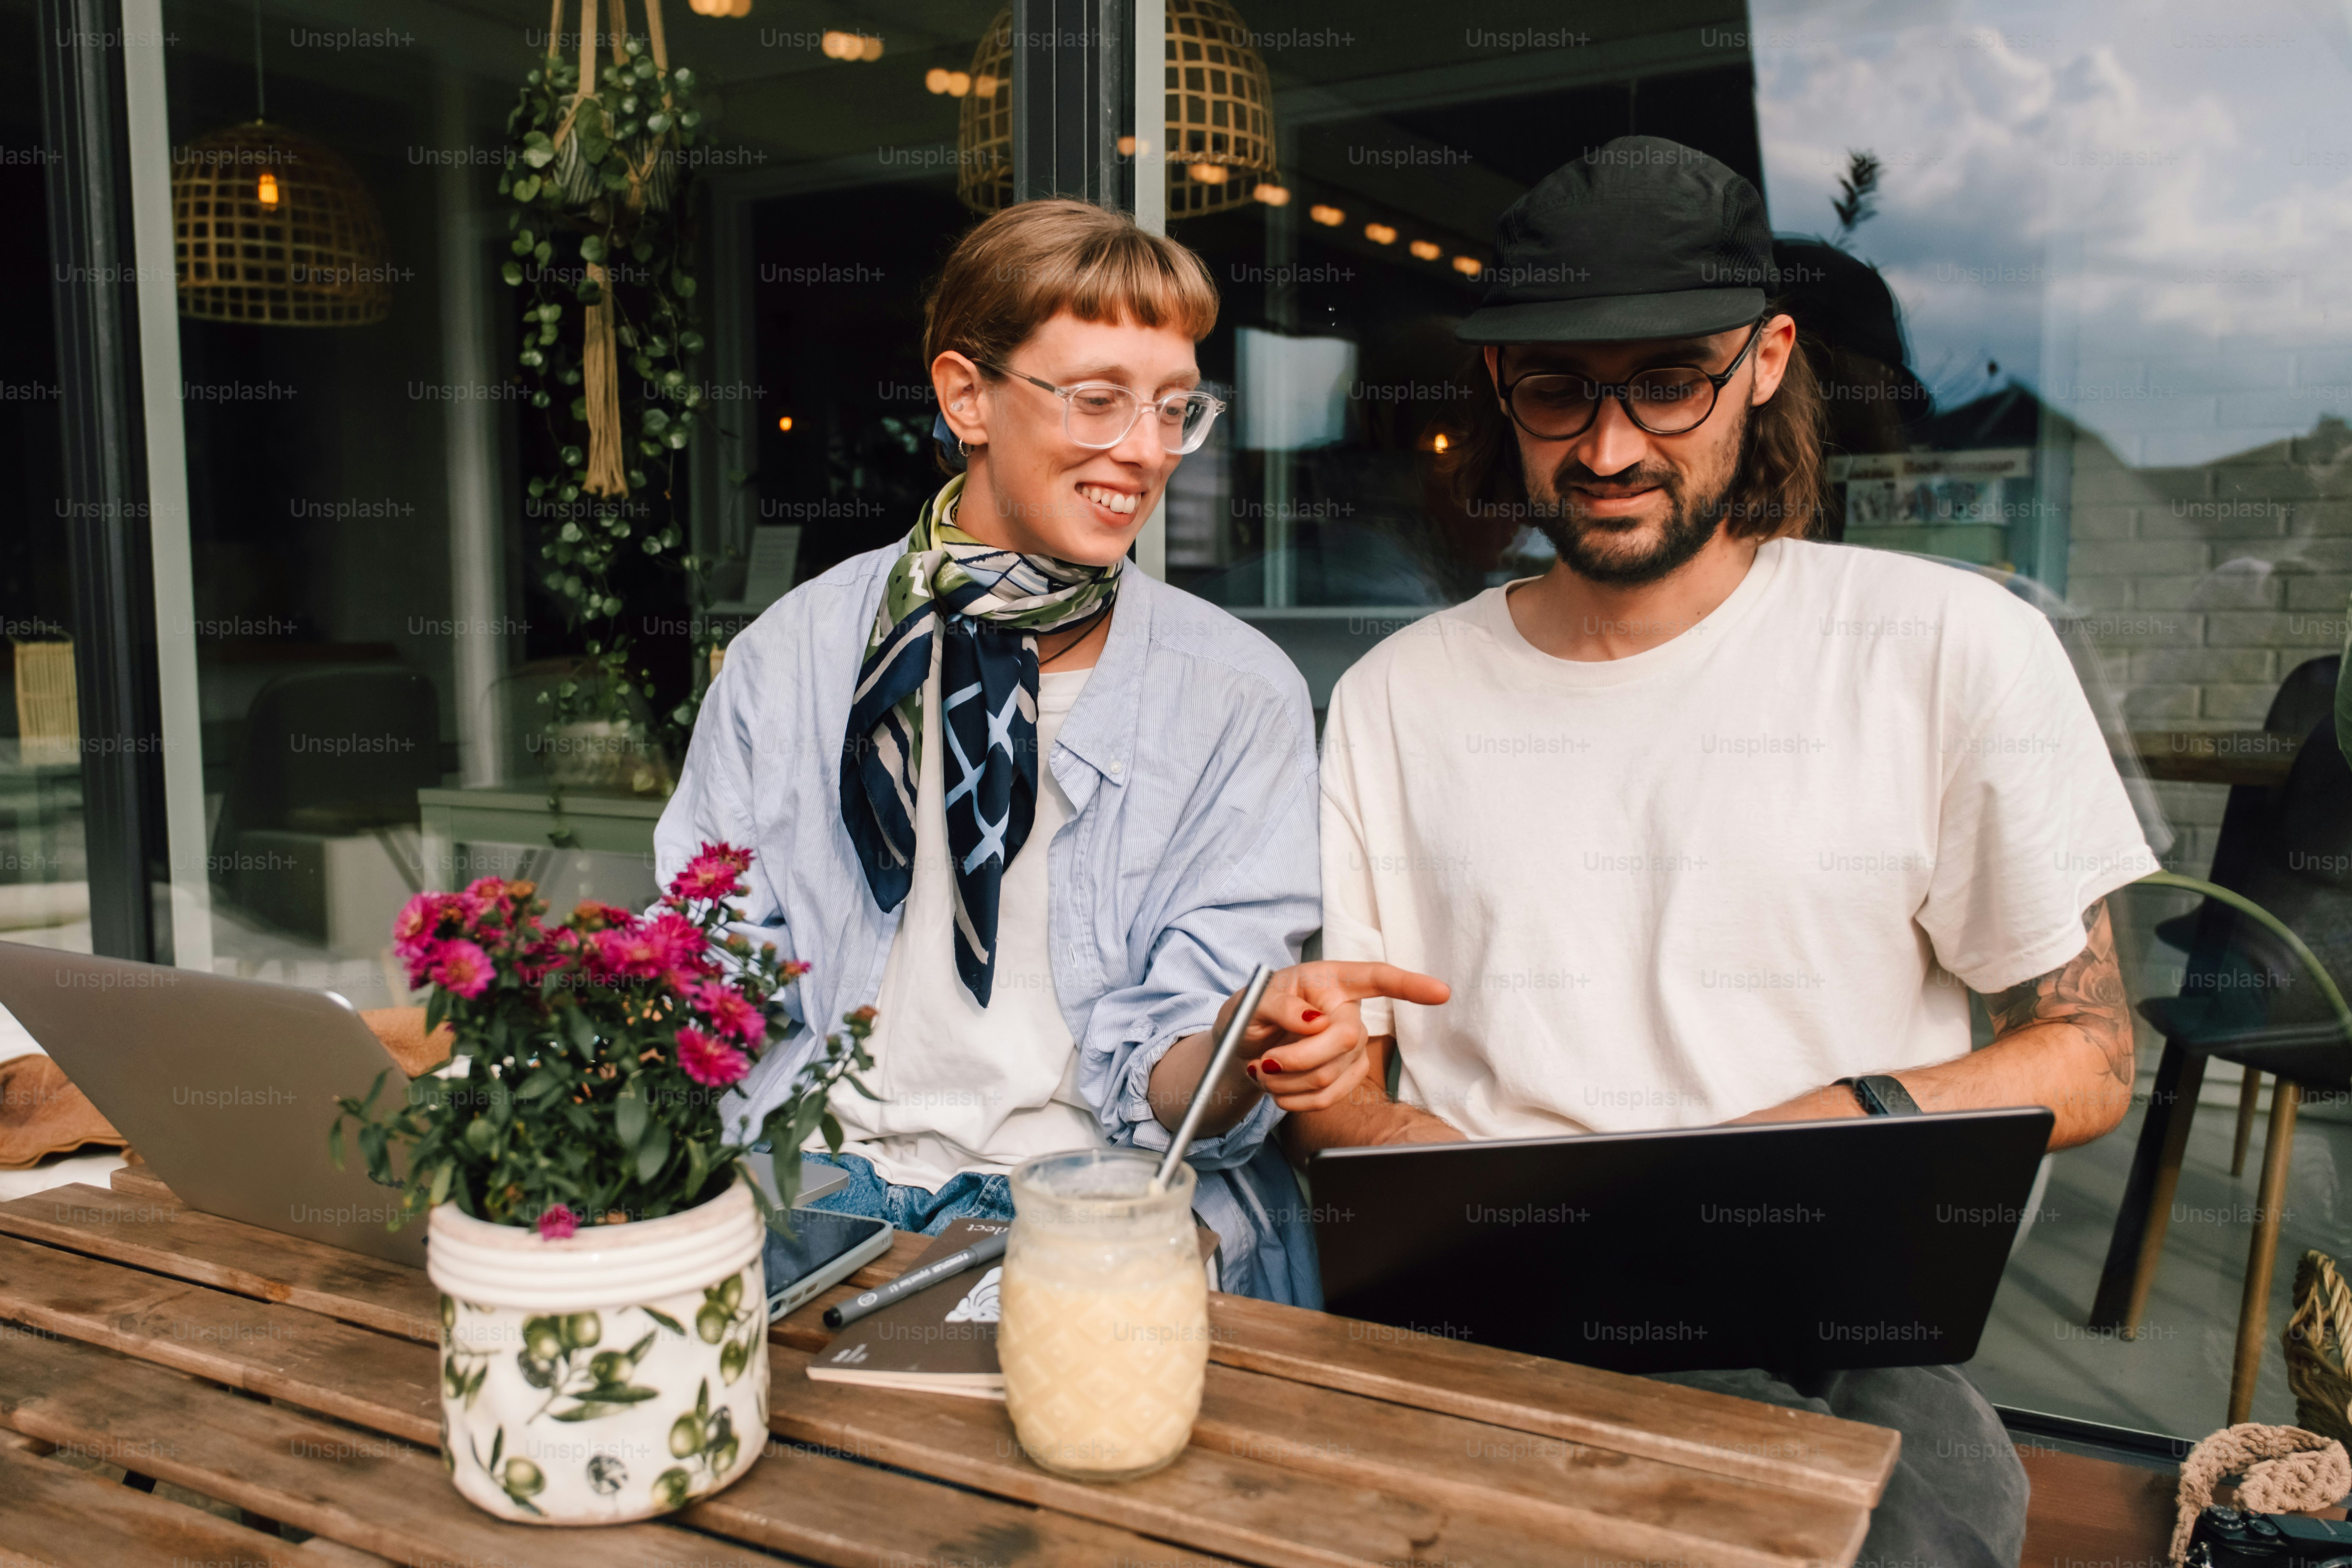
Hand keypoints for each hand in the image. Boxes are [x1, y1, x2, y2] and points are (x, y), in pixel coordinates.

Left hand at [1217, 961, 1450, 1112]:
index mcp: (1330, 978)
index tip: (1440, 993)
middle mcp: (1347, 1009)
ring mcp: (1352, 1046)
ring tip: (1262, 1072)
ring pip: (1330, 1075)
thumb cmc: (1253, 1012)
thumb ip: (1279, 1005)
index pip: (1377, 978)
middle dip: (1298, 1058)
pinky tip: (1278, 1088)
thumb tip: (1315, 1019)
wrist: (1246, 1045)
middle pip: (1344, 1039)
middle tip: (1262, 1063)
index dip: (1410, 985)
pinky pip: (1327, 1097)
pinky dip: (1294, 1099)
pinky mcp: (1347, 1075)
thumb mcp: (1253, 1000)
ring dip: (1287, 1082)